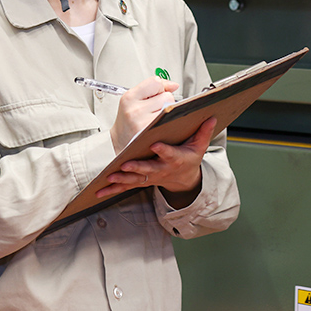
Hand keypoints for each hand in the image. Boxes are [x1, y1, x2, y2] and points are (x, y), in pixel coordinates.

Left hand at [96, 116, 218, 203]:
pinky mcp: (141, 181)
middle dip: (138, 167)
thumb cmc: (189, 159)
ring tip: (111, 177)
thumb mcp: (199, 146)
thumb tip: (211, 118)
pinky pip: (126, 187)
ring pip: (135, 179)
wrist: (184, 179)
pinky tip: (100, 192)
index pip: (170, 154)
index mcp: (176, 159)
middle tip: (127, 164)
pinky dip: (112, 190)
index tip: (156, 145)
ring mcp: (150, 177)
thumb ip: (204, 132)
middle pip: (149, 169)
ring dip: (122, 179)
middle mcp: (162, 169)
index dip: (164, 150)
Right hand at [109, 77, 177, 153]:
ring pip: (171, 108)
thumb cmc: (129, 119)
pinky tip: (159, 124)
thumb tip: (174, 85)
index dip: (158, 88)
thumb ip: (154, 88)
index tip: (153, 95)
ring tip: (155, 117)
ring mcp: (144, 123)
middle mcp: (135, 110)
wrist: (121, 141)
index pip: (155, 82)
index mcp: (129, 97)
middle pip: (167, 96)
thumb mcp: (135, 99)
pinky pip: (171, 121)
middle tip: (153, 109)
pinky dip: (168, 121)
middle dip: (164, 101)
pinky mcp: (152, 134)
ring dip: (167, 111)